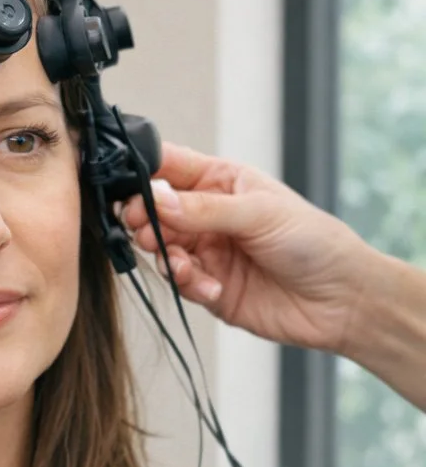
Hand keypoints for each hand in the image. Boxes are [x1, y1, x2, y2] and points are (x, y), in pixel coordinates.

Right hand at [119, 142, 376, 353]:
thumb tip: (155, 199)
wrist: (342, 300)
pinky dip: (188, 285)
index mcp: (222, 181)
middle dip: (144, 220)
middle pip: (154, 211)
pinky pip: (180, 283)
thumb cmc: (315, 242)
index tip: (124, 187)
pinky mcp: (208, 288)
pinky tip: (211, 288)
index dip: (142, 173)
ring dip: (165, 257)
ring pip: (161, 249)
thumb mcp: (260, 213)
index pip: (170, 167)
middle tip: (145, 230)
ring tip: (182, 266)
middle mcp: (208, 215)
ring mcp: (207, 251)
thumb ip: (204, 208)